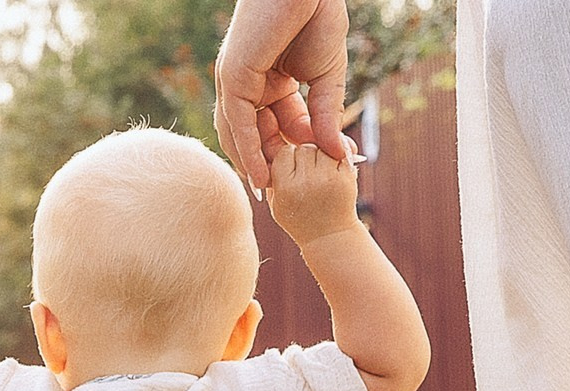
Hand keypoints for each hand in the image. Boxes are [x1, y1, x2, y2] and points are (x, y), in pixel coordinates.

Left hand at [214, 0, 350, 190]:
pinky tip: (263, 175)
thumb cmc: (318, 17)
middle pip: (253, 136)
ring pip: (240, 134)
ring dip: (256, 165)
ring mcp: (235, 80)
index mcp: (266, 81)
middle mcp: (246, 83)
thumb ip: (327, 116)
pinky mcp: (232, 76)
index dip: (289, 154)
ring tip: (274, 193)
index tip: (305, 179)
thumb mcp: (327, 77)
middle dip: (269, 165)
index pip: (274, 127)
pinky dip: (248, 151)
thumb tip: (337, 153)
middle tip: (287, 195)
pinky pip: (237, 123)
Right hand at [265, 140, 359, 245]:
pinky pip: (341, 153)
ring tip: (321, 174)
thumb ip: (271, 177)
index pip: (285, 152)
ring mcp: (328, 179)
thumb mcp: (276, 204)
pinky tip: (334, 171)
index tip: (292, 170)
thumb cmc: (299, 220)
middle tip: (308, 173)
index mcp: (286, 188)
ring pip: (323, 148)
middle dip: (306, 156)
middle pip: (304, 148)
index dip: (289, 158)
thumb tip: (271, 146)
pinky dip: (338, 157)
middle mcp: (306, 182)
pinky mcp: (346, 178)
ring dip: (322, 155)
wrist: (329, 238)